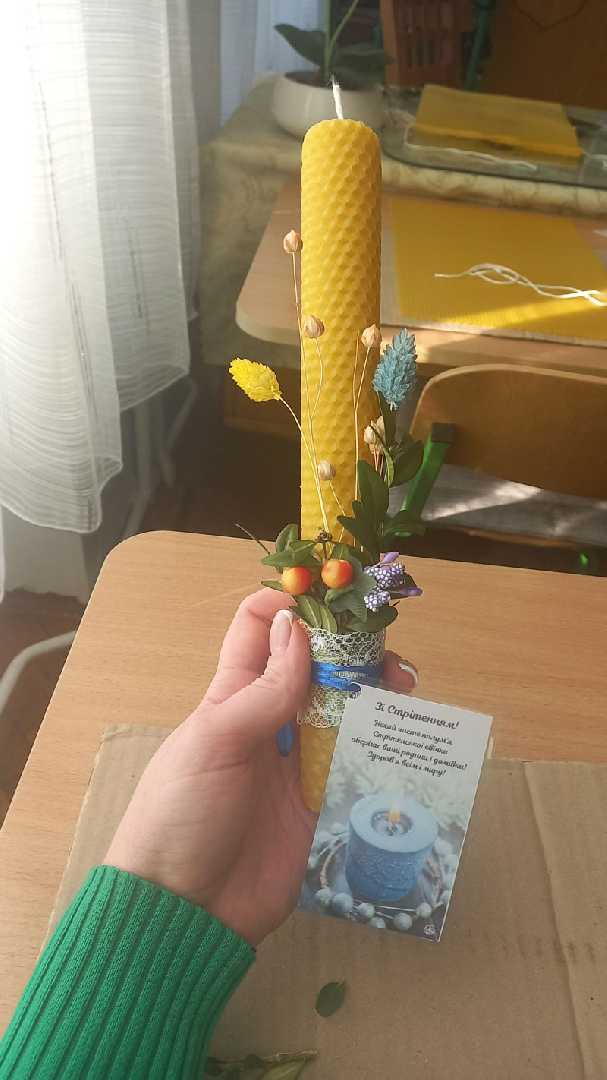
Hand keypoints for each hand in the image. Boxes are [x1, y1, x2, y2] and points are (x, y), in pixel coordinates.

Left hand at [104, 589, 418, 944]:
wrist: (185, 912)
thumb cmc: (183, 814)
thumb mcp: (214, 742)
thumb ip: (262, 691)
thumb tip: (297, 628)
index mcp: (233, 695)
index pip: (261, 629)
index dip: (292, 606)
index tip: (335, 600)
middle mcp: (271, 721)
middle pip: (318, 669)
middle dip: (354, 653)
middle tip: (389, 660)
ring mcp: (299, 764)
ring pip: (346, 713)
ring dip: (377, 697)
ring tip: (406, 694)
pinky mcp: (324, 806)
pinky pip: (359, 768)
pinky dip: (385, 750)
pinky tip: (410, 741)